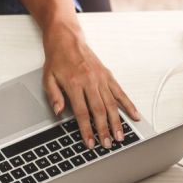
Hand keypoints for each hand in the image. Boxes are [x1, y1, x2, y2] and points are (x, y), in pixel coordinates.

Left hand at [42, 22, 140, 149]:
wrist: (67, 39)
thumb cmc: (57, 59)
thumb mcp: (48, 78)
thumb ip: (54, 96)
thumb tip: (58, 112)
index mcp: (74, 83)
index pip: (81, 112)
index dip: (86, 129)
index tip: (89, 142)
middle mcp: (89, 81)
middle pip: (99, 110)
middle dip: (104, 129)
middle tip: (107, 144)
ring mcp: (101, 78)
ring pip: (112, 104)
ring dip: (117, 122)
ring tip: (120, 136)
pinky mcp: (108, 75)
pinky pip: (120, 92)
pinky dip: (128, 104)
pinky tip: (134, 115)